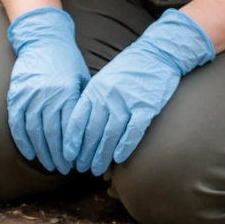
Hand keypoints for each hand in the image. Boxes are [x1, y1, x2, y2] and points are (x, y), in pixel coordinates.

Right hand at [7, 6, 90, 174]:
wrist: (43, 40)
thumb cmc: (68, 61)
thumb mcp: (82, 80)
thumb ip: (83, 105)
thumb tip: (91, 133)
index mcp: (66, 92)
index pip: (69, 128)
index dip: (72, 148)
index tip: (77, 162)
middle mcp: (46, 96)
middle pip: (51, 134)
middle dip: (58, 156)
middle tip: (64, 169)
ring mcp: (28, 96)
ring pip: (34, 132)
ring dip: (42, 152)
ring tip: (50, 165)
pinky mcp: (15, 95)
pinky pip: (17, 124)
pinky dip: (23, 141)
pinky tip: (30, 153)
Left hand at [64, 9, 214, 175]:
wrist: (156, 53)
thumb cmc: (127, 71)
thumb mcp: (102, 82)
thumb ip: (91, 102)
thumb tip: (79, 129)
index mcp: (93, 92)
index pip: (76, 121)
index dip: (71, 141)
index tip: (68, 156)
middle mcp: (106, 98)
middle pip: (92, 132)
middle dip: (85, 154)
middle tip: (82, 168)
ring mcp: (126, 102)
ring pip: (110, 134)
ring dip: (102, 155)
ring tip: (97, 170)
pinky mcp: (146, 106)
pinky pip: (133, 130)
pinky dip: (125, 146)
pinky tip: (118, 158)